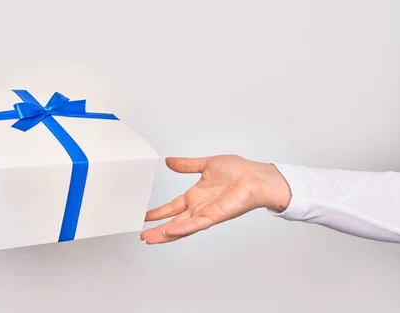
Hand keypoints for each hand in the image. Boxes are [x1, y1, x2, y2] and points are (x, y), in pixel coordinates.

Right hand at [140, 155, 290, 243]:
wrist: (257, 176)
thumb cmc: (239, 171)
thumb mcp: (206, 164)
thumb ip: (187, 165)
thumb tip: (170, 161)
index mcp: (196, 195)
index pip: (172, 207)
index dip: (158, 213)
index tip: (145, 217)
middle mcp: (199, 207)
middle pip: (173, 221)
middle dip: (157, 229)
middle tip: (143, 236)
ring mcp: (206, 213)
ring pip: (181, 227)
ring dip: (165, 233)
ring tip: (149, 238)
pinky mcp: (215, 216)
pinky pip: (195, 224)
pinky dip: (182, 228)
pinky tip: (169, 231)